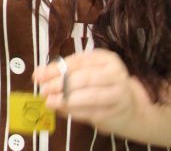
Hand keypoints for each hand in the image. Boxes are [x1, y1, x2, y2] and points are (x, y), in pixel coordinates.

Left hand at [33, 48, 148, 130]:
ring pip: (89, 95)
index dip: (55, 69)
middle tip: (43, 90)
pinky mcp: (117, 111)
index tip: (38, 75)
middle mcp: (115, 73)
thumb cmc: (103, 87)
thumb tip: (37, 74)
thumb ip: (63, 72)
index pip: (77, 61)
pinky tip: (62, 110)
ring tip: (50, 101)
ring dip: (66, 99)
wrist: (132, 110)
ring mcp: (119, 93)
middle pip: (83, 77)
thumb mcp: (85, 73)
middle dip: (59, 84)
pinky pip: (92, 111)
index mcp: (105, 58)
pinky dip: (74, 111)